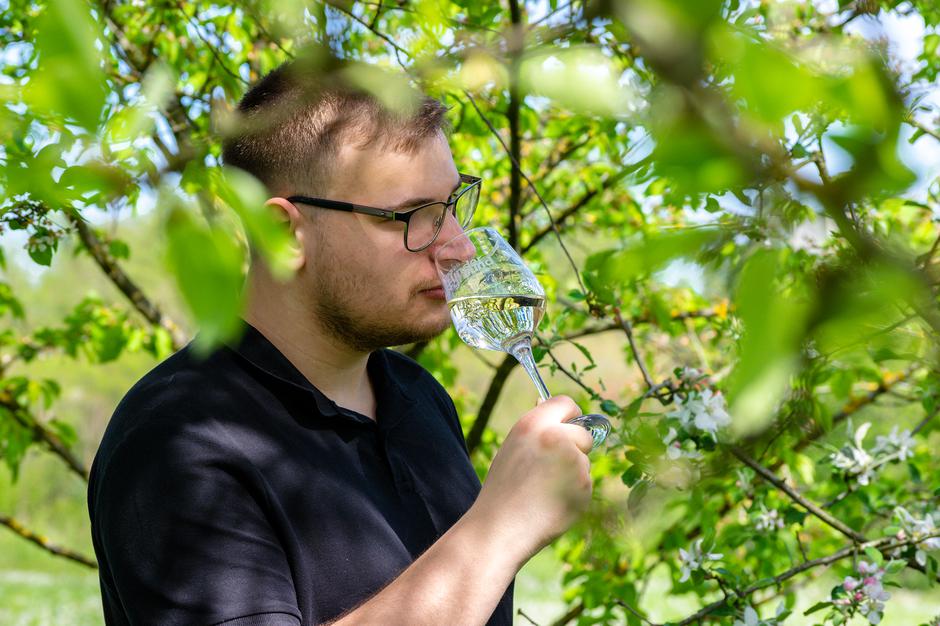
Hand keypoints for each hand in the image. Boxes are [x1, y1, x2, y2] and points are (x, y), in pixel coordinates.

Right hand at [467, 396, 593, 564]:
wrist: (501, 528)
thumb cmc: (503, 489)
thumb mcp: (514, 448)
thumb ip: (537, 430)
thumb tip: (551, 406)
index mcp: (533, 424)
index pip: (566, 403)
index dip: (570, 415)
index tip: (569, 425)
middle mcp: (556, 438)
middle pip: (584, 434)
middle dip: (575, 447)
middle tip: (552, 468)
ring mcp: (573, 462)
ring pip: (584, 462)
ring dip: (572, 473)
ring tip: (543, 490)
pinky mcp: (584, 487)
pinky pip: (585, 484)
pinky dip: (574, 493)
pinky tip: (551, 503)